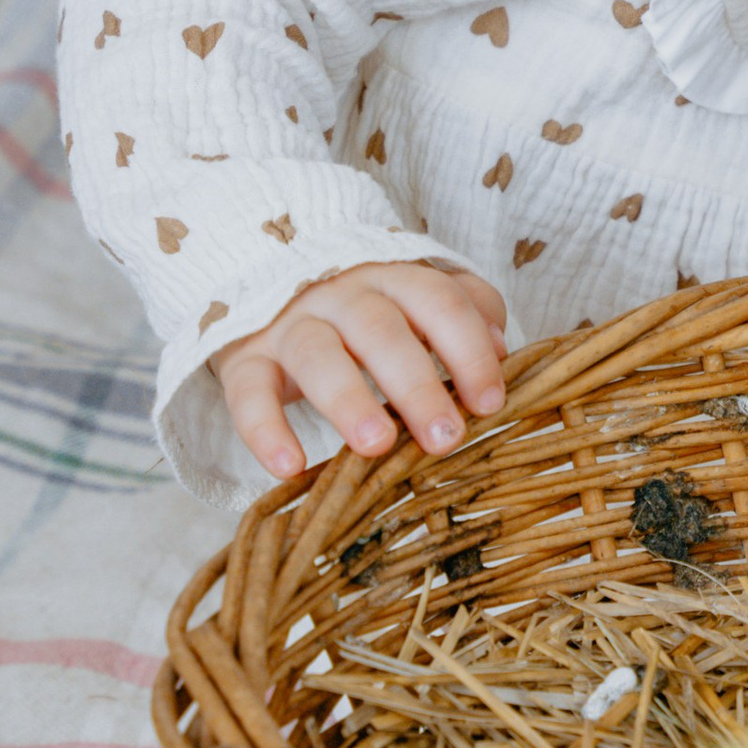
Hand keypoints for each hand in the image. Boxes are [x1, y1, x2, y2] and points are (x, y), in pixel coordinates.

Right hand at [215, 261, 508, 480]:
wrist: (274, 296)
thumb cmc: (371, 313)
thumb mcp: (420, 303)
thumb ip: (467, 313)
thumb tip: (501, 349)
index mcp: (394, 278)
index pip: (439, 303)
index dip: (469, 350)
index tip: (490, 403)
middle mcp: (341, 294)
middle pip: (381, 330)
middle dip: (416, 384)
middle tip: (445, 437)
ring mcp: (289, 324)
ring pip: (316, 355)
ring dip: (348, 400)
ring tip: (376, 446)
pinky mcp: (245, 360)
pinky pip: (248, 392)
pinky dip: (265, 430)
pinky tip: (290, 468)